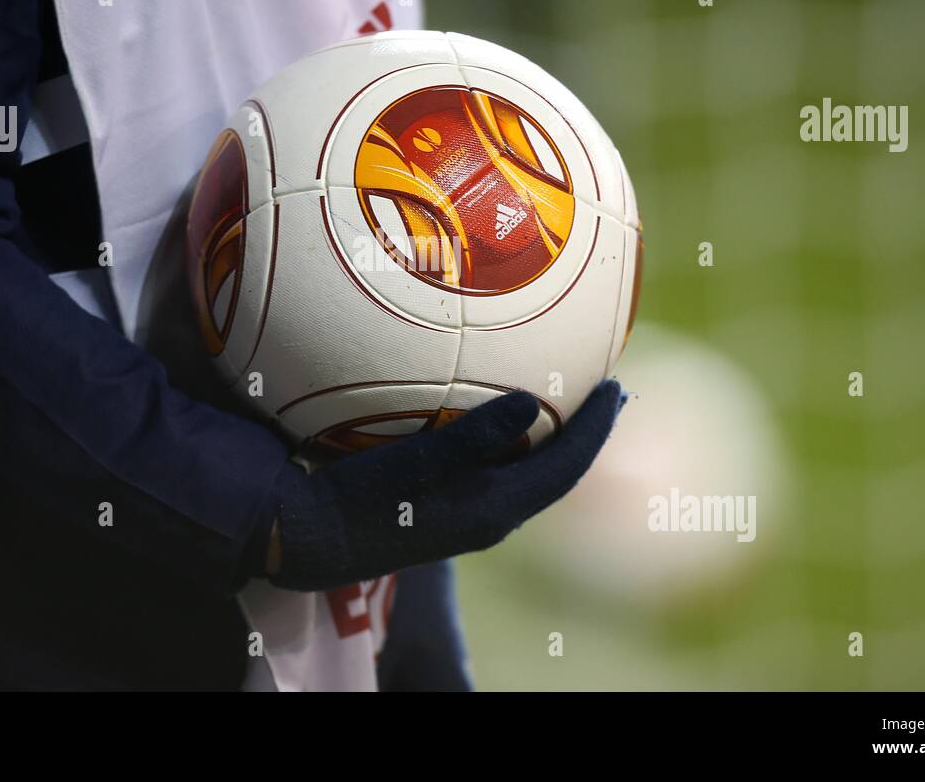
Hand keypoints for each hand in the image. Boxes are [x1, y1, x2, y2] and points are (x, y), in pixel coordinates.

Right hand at [267, 380, 625, 591]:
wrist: (307, 538)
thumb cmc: (357, 498)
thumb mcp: (413, 463)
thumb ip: (471, 436)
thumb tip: (530, 401)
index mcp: (493, 510)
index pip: (566, 468)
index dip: (596, 430)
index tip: (618, 387)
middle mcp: (489, 519)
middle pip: (555, 473)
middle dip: (585, 433)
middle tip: (606, 391)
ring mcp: (466, 518)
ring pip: (527, 474)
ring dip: (552, 438)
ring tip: (565, 400)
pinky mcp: (443, 511)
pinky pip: (497, 472)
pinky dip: (513, 443)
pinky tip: (497, 417)